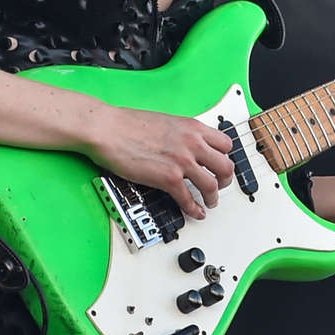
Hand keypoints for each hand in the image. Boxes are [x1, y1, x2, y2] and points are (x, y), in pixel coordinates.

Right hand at [87, 107, 234, 219]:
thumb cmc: (128, 124)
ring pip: (212, 185)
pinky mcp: (168, 178)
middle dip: (226, 180)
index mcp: (192, 127)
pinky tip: (195, 212)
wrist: (108, 129)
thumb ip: (182, 134)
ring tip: (209, 202)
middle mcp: (192, 143)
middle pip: (226, 166)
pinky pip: (189, 199)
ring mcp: (182, 161)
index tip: (222, 165)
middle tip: (221, 186)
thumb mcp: (166, 122)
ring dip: (213, 197)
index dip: (226, 157)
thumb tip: (188, 146)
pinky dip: (194, 209)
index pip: (226, 144)